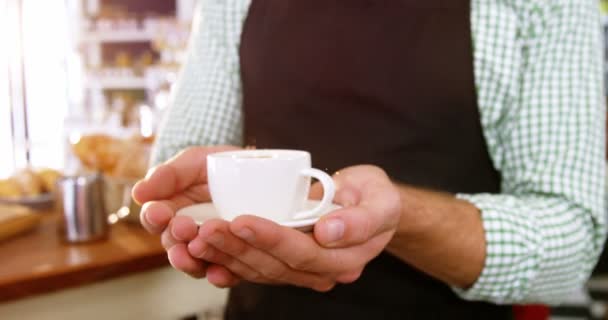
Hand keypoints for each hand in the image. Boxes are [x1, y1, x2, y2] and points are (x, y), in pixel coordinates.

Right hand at [132, 146, 242, 284]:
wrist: (263, 172)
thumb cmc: (224, 166)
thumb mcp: (196, 161)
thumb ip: (169, 174)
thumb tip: (138, 193)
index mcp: (174, 209)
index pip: (156, 218)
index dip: (155, 217)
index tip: (159, 212)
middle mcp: (189, 233)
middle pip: (173, 244)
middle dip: (175, 237)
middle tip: (184, 227)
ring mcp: (212, 248)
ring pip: (195, 263)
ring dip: (191, 261)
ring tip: (195, 251)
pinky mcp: (235, 260)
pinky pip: (226, 274)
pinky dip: (220, 276)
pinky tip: (218, 272)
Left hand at [186, 165, 401, 290]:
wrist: (370, 205)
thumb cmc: (376, 198)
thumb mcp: (381, 200)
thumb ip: (361, 219)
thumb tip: (328, 232)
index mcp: (345, 257)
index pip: (302, 252)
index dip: (269, 238)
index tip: (240, 219)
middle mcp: (321, 271)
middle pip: (273, 265)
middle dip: (237, 247)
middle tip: (205, 228)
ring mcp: (302, 271)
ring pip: (258, 269)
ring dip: (225, 254)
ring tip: (196, 235)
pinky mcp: (286, 263)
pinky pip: (253, 267)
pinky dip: (226, 260)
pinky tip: (202, 250)